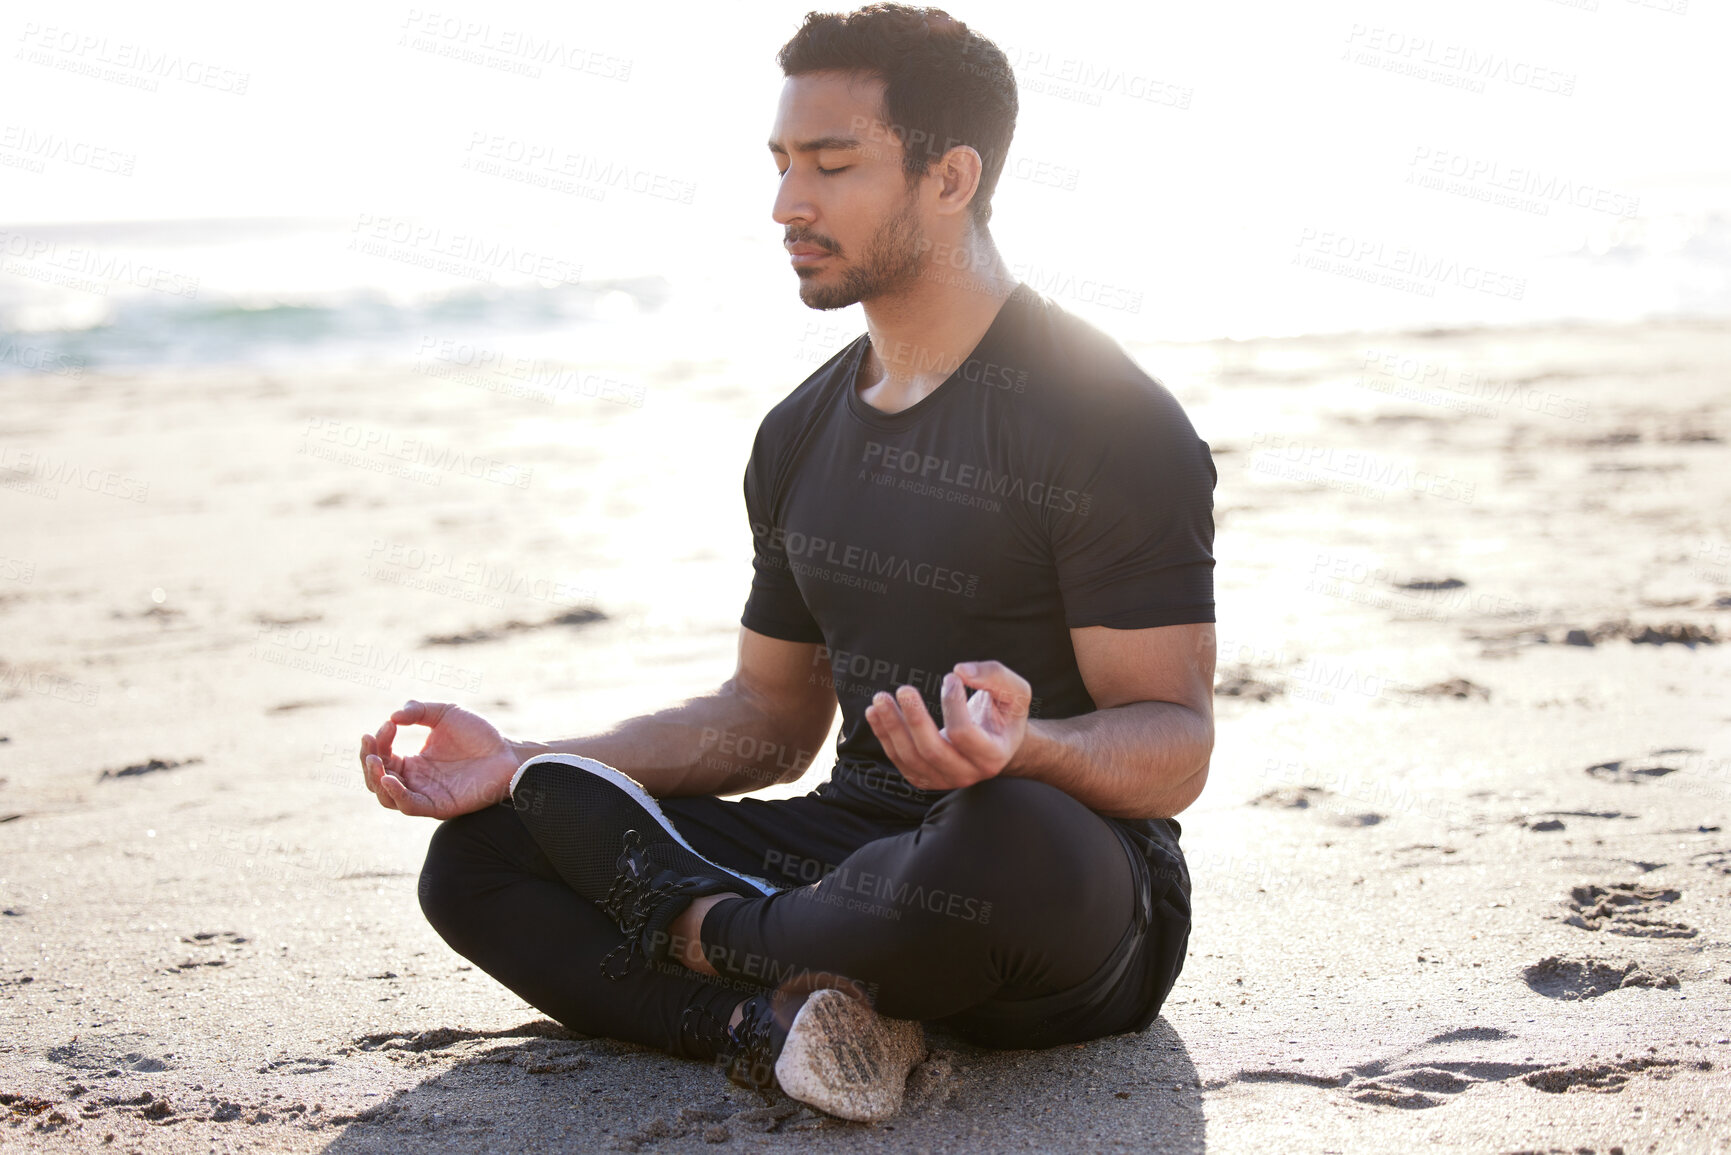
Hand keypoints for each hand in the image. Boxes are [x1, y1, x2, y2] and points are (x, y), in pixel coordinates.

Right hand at [359, 700, 520, 818]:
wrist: (509, 751)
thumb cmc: (479, 734)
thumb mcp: (445, 713)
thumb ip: (418, 710)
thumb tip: (392, 716)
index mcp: (414, 763)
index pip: (382, 757)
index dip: (378, 743)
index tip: (388, 725)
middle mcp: (416, 782)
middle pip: (377, 780)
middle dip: (368, 761)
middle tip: (370, 742)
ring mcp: (426, 795)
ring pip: (387, 797)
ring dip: (375, 779)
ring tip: (376, 761)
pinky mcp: (439, 806)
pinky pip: (410, 807)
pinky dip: (396, 795)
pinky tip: (391, 778)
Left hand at [864, 660, 1031, 790]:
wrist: (996, 741)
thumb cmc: (1004, 712)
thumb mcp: (1014, 691)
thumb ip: (994, 675)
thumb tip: (960, 671)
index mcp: (993, 755)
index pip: (964, 733)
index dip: (953, 703)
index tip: (950, 677)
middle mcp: (968, 774)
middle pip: (933, 751)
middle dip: (914, 719)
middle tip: (903, 689)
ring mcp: (943, 780)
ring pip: (910, 757)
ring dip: (892, 727)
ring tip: (880, 699)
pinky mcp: (924, 777)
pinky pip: (899, 759)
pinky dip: (884, 736)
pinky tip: (874, 712)